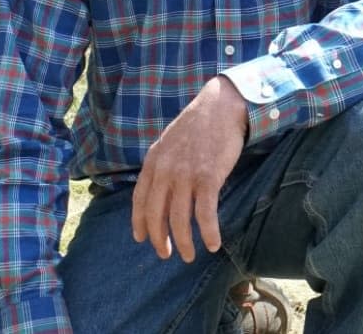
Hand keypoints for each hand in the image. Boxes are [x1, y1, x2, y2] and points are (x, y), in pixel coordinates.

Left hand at [131, 75, 247, 261]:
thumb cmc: (199, 123)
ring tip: (188, 256)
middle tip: (166, 254)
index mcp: (154, 161)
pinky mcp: (208, 178)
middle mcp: (165, 170)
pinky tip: (214, 244)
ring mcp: (186, 175)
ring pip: (179, 220)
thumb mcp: (170, 141)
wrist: (222, 105)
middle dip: (160, 239)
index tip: (142, 239)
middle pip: (156, 214)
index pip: (140, 199)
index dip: (140, 222)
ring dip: (184, 243)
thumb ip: (163, 163)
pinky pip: (205, 215)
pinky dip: (208, 233)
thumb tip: (162, 188)